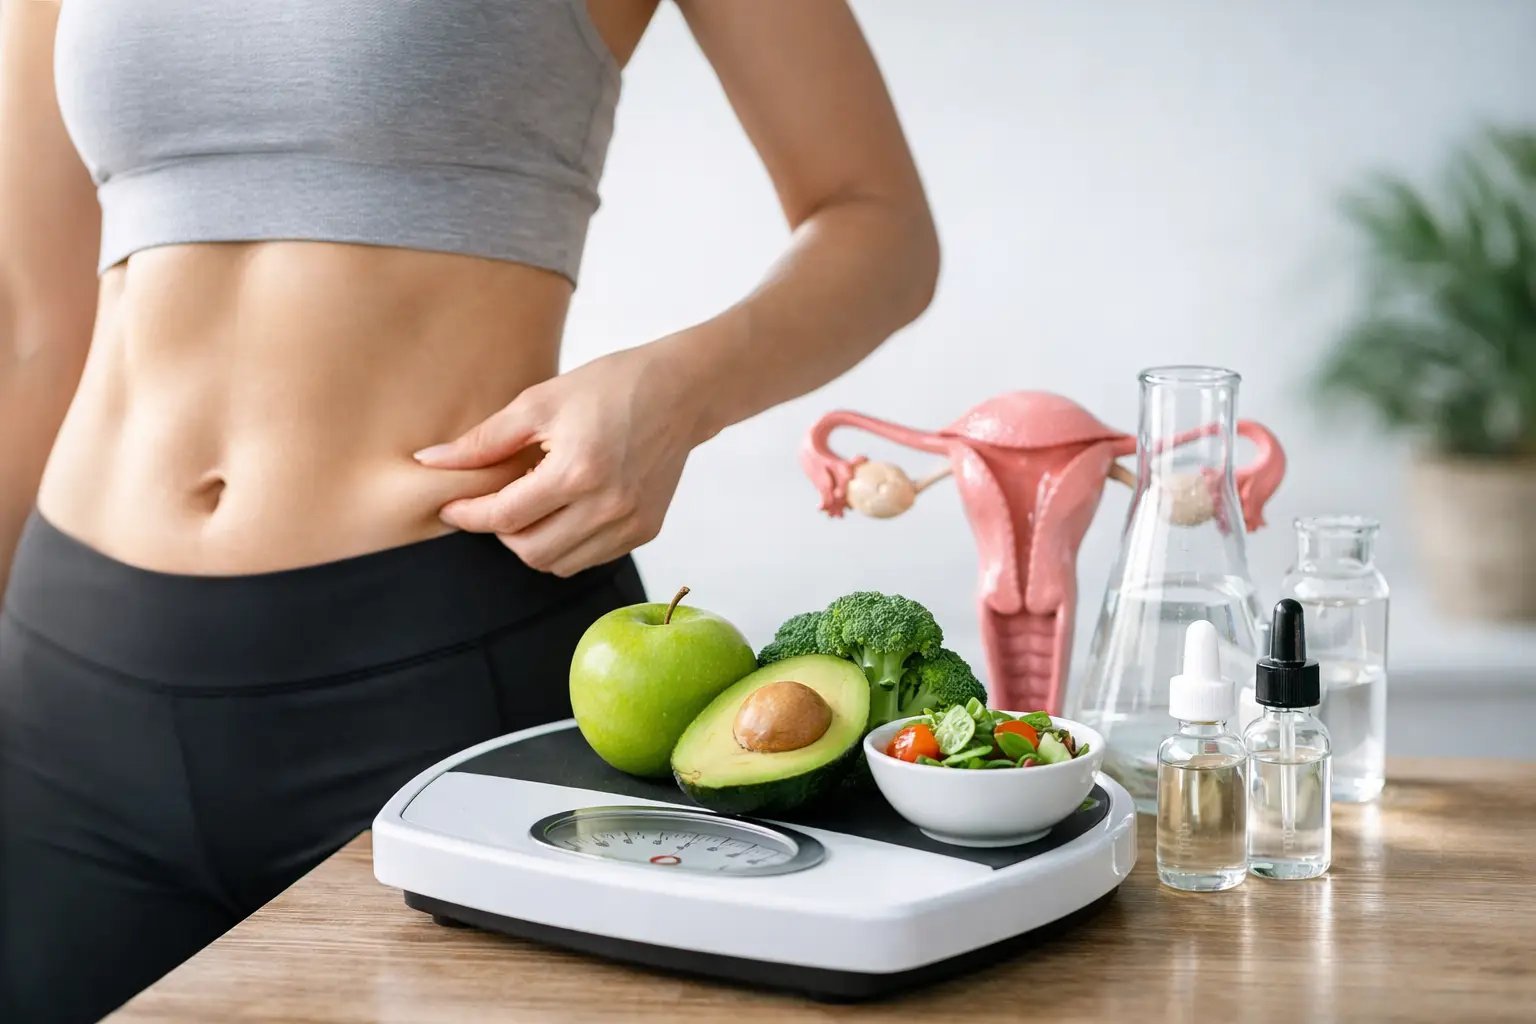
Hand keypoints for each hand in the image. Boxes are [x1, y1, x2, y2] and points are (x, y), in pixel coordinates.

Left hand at [414, 341, 704, 576]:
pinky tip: (565, 510)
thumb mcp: (539, 402)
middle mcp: (608, 506)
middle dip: (502, 533)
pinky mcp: (646, 530)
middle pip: (530, 552)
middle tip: (496, 503)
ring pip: (559, 565)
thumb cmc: (610, 387)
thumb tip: (428, 461)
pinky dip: (567, 544)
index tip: (451, 506)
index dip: (468, 516)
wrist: (682, 392)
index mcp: (577, 471)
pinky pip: (590, 559)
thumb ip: (483, 440)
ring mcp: (631, 523)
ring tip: (532, 506)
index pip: (505, 517)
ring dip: (534, 543)